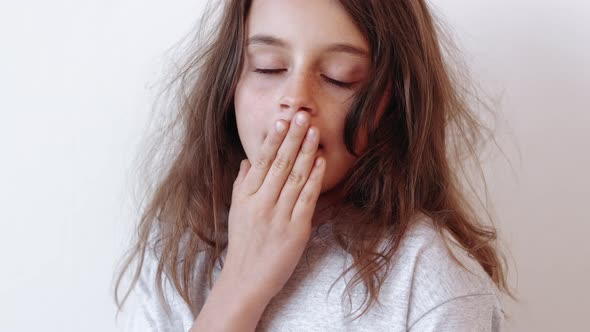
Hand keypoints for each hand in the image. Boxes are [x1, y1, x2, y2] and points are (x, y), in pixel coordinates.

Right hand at [223, 111, 324, 300]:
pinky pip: (307, 198)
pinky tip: (321, 162)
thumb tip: (247, 160)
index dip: (273, 141)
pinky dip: (315, 178)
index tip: (281, 121)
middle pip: (281, 164)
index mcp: (246, 196)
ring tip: (314, 132)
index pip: (261, 162)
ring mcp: (279, 216)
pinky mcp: (296, 229)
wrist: (247, 279)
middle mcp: (262, 203)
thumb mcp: (236, 211)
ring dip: (306, 152)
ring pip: (296, 177)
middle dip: (293, 138)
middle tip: (303, 116)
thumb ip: (242, 184)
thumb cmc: (243, 244)